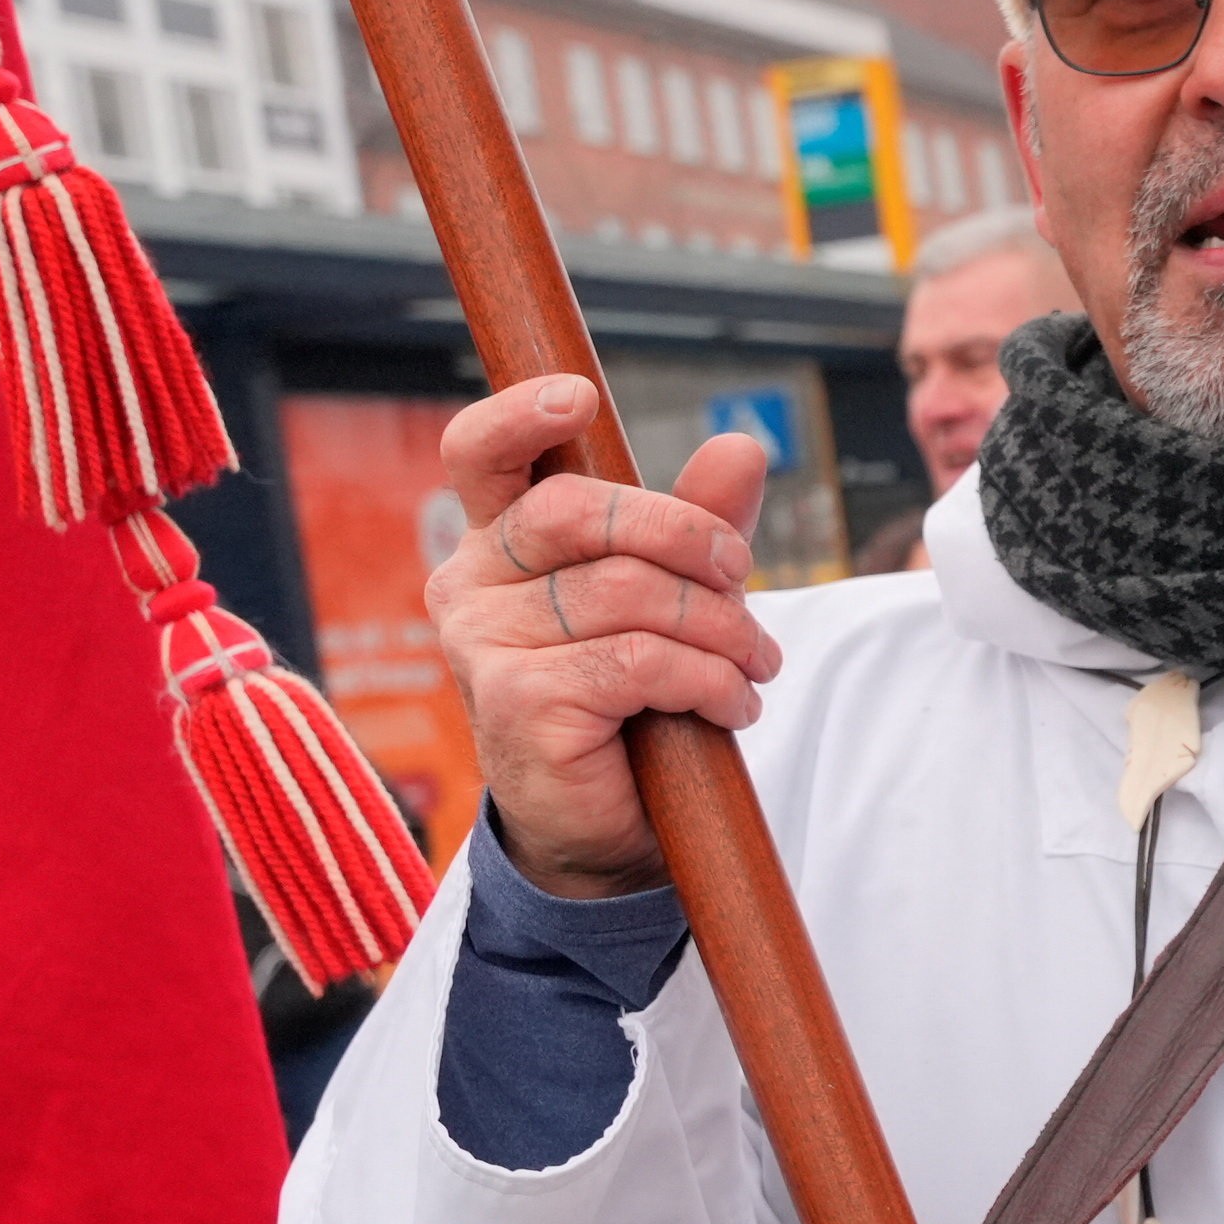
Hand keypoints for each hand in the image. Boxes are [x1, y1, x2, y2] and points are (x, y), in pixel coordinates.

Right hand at [433, 376, 781, 896]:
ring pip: (628, 593)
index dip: (522, 416)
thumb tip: (742, 446)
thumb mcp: (669, 597)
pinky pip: (639, 661)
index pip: (480, 455)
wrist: (604, 825)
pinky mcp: (518, 702)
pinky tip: (730, 705)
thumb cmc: (629, 699)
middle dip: (689, 538)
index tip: (579, 399)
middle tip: (743, 578)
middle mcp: (470, 585)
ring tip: (753, 664)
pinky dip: (708, 679)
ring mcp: (484, 645)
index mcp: (495, 542)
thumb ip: (696, 523)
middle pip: (582, 512)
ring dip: (719, 628)